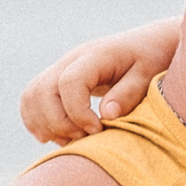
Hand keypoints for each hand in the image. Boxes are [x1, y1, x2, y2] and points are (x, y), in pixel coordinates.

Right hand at [20, 18, 181, 144]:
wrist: (148, 44)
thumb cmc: (153, 60)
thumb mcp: (149, 76)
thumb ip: (129, 93)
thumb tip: (106, 115)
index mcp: (96, 56)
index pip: (70, 82)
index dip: (78, 112)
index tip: (98, 129)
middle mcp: (71, 59)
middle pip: (42, 92)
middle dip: (59, 123)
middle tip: (85, 138)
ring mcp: (60, 68)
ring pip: (32, 96)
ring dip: (45, 125)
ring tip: (72, 141)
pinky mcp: (57, 79)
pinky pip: (32, 99)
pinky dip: (37, 121)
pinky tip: (58, 136)